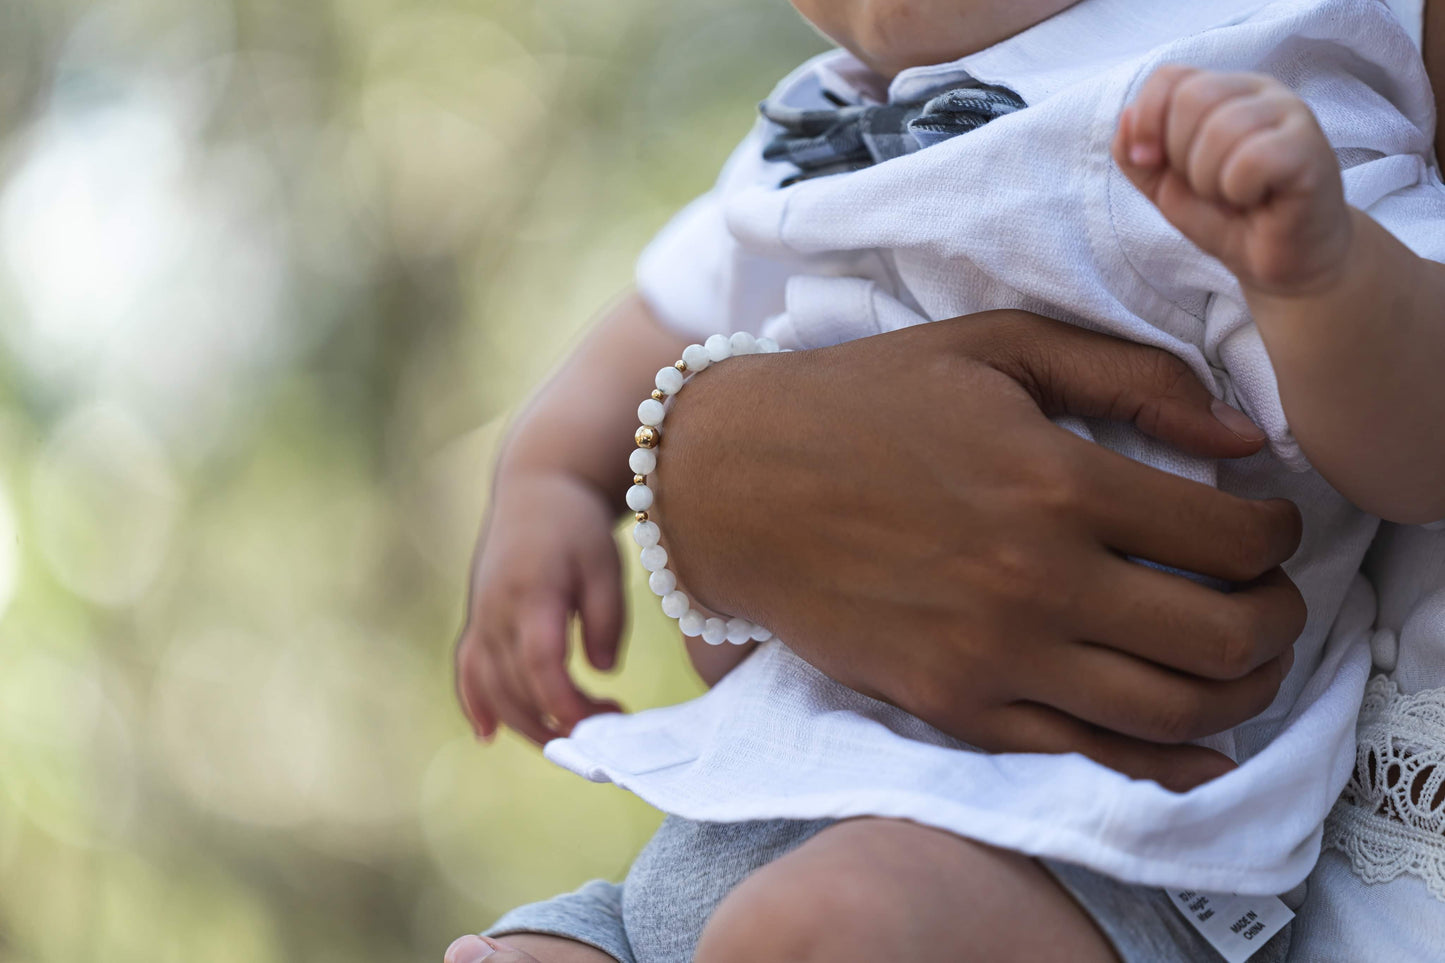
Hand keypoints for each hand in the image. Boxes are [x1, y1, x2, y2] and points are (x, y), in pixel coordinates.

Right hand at [454, 471, 623, 743]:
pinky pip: (467, 670)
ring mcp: (481, 618)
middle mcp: (497, 611)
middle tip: (608, 726)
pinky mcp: (477, 621)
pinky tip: (488, 734)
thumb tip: (603, 671)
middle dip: (558, 721)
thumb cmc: (578, 527)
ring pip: (491, 688)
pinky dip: (475, 704)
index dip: (567, 702)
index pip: (540, 664)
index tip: (605, 720)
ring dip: (527, 723)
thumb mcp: (606, 564)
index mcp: (532, 594)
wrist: (536, 489)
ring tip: (570, 737)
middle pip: (514, 687)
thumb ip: (606, 618)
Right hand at [654, 311, 1305, 790]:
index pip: (1236, 539)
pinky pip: (1087, 756)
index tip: (1269, 523)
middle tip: (1272, 596)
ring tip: (1240, 661)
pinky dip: (1163, 761)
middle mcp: (1037, 583)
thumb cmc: (863, 402)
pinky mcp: (953, 706)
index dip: (1280, 533)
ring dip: (1241, 693)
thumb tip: (1242, 436)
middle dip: (1280, 620)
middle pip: (1227, 638)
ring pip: (1175, 713)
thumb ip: (1131, 377)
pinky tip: (1191, 740)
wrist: (734, 484)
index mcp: (1057, 482)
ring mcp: (994, 658)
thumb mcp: (996, 348)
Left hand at [1114, 66, 1350, 295]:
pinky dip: (1239, 190)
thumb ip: (1137, 154)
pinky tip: (1256, 198)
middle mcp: (1260, 92)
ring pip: (1222, 128)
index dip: (1147, 121)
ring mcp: (1291, 114)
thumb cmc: (1227, 218)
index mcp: (1223, 92)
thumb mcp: (1164, 186)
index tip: (1150, 162)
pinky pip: (1252, 158)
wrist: (1280, 261)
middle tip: (1208, 187)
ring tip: (1232, 196)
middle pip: (1192, 97)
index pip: (1170, 77)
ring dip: (1210, 181)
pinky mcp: (1310, 147)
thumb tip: (1126, 117)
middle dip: (1181, 157)